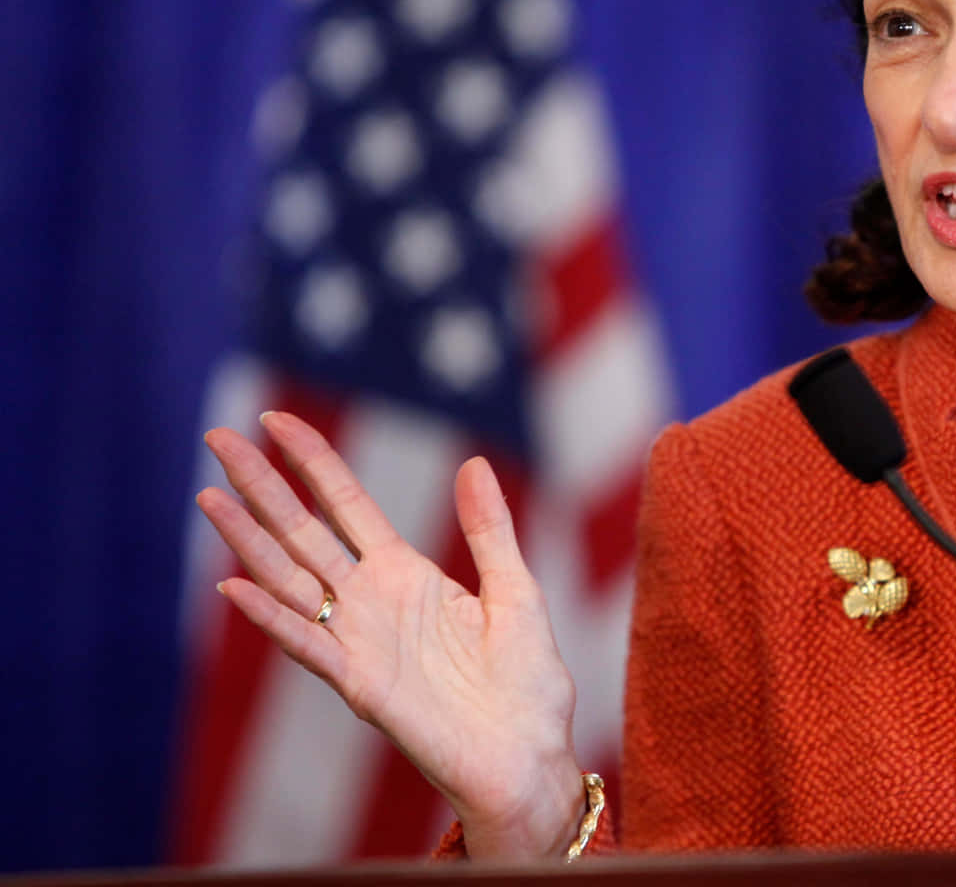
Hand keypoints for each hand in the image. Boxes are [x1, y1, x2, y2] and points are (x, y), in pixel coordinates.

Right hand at [197, 411, 585, 857]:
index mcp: (408, 575)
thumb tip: (474, 462)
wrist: (528, 755)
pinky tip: (234, 585)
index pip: (347, 504)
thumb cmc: (526, 683)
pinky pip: (308, 644)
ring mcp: (360, 641)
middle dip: (262, 486)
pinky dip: (271, 616)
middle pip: (304, 532)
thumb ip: (489, 530)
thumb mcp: (516, 590)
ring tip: (209, 497)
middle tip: (217, 439)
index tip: (276, 418)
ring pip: (291, 579)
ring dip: (249, 541)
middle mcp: (372, 602)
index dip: (313, 462)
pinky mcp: (360, 684)